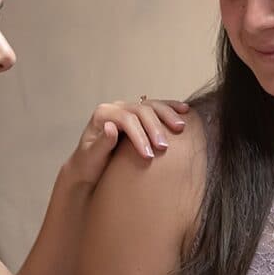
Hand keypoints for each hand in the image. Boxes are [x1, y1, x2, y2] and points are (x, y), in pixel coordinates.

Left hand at [63, 98, 189, 189]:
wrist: (89, 168)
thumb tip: (111, 128)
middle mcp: (116, 107)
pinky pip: (157, 108)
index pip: (126, 119)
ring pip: (151, 106)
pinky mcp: (139, 115)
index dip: (139, 135)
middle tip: (164, 147)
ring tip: (180, 128)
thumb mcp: (91, 157)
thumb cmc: (88, 165)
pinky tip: (185, 111)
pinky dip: (171, 108)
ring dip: (168, 115)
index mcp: (103, 114)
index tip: (149, 155)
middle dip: (155, 127)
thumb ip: (101, 144)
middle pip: (141, 110)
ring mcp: (129, 109)